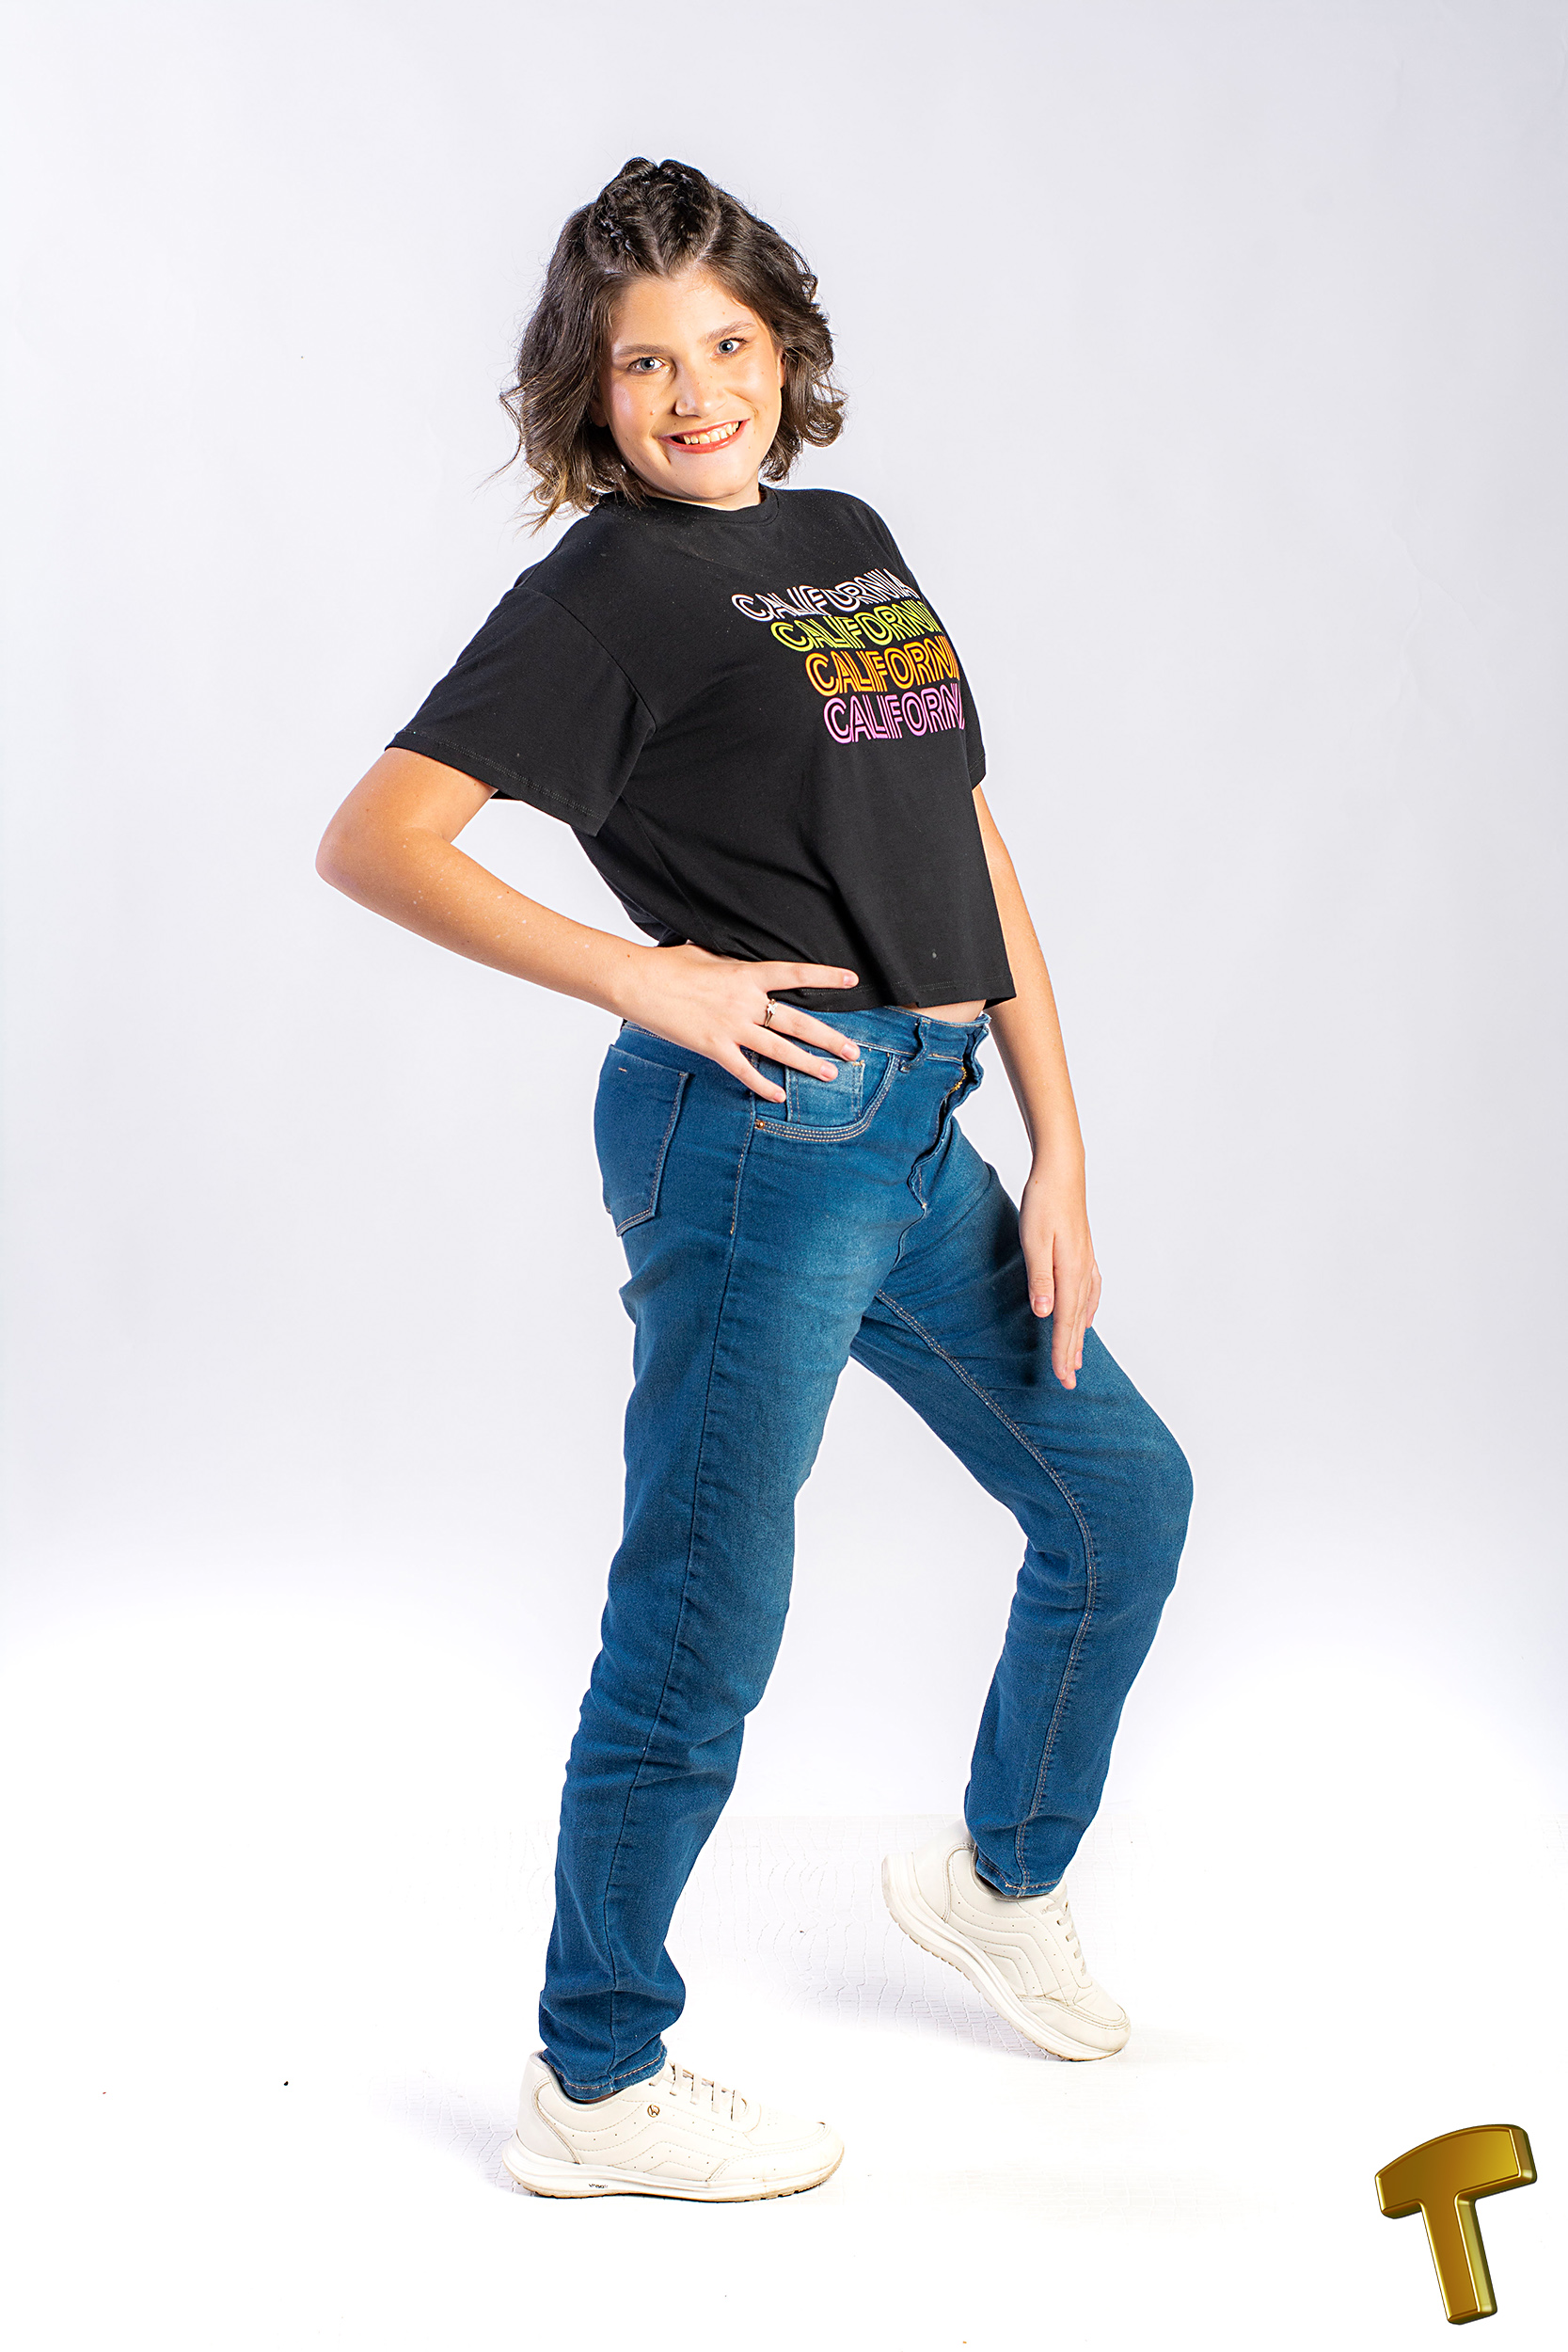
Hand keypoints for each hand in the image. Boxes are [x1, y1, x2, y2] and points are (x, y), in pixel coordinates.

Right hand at [617, 943, 861, 1103]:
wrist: (638, 982)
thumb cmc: (668, 964)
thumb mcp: (707, 955)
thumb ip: (732, 964)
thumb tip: (742, 964)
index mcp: (746, 974)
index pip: (796, 974)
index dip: (826, 977)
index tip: (851, 980)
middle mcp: (745, 1002)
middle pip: (797, 1021)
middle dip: (828, 1038)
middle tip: (853, 1051)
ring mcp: (731, 1026)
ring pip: (779, 1048)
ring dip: (807, 1063)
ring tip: (830, 1073)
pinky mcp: (713, 1046)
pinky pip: (744, 1070)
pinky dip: (763, 1084)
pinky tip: (780, 1096)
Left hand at [1019, 1166, 1101, 1389]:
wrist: (1061, 1171)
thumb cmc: (1044, 1202)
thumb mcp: (1034, 1240)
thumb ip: (1040, 1278)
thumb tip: (1044, 1313)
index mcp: (1070, 1271)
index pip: (1064, 1320)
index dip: (1062, 1351)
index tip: (1061, 1377)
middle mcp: (1083, 1270)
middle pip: (1077, 1320)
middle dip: (1071, 1352)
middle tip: (1068, 1381)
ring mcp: (1086, 1261)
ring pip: (1084, 1308)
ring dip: (1079, 1335)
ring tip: (1076, 1359)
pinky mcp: (1083, 1253)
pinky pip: (1090, 1292)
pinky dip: (1088, 1310)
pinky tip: (1086, 1316)